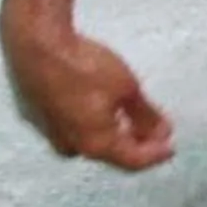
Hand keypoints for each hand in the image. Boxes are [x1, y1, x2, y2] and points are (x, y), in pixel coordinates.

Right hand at [2, 21, 174, 169]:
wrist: (35, 46)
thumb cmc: (85, 67)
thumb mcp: (127, 89)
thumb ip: (146, 115)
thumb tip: (163, 132)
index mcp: (95, 144)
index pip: (133, 161)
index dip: (155, 155)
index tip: (171, 147)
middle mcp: (71, 147)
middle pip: (111, 154)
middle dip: (135, 144)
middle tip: (155, 132)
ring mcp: (50, 134)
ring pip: (90, 142)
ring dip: (114, 135)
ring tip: (131, 120)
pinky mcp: (37, 118)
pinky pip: (73, 129)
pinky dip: (92, 124)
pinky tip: (101, 108)